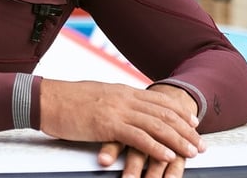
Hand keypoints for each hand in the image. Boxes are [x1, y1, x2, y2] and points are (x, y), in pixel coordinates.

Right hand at [39, 80, 203, 176]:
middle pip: (163, 113)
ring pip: (156, 125)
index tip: (193, 124)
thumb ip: (113, 101)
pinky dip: (156, 147)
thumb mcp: (96, 96)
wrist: (45, 99)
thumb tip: (123, 108)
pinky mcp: (107, 124)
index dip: (179, 112)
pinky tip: (167, 156)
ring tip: (192, 153)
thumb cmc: (66, 101)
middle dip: (185, 130)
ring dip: (178, 140)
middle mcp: (124, 98)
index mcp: (122, 91)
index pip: (158, 100)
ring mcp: (117, 110)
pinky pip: (138, 137)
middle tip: (200, 144)